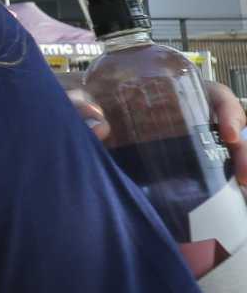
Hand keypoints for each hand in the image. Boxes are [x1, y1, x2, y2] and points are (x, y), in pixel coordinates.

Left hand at [66, 79, 246, 174]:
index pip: (212, 94)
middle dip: (244, 148)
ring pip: (224, 152)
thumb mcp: (75, 99)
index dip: (227, 109)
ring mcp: (183, 144)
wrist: (64, 131)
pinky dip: (221, 187)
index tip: (228, 133)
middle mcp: (183, 117)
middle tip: (244, 174)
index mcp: (168, 92)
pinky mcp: (177, 168)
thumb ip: (77, 105)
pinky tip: (226, 200)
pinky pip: (208, 176)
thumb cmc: (78, 107)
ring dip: (240, 167)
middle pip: (228, 127)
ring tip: (241, 187)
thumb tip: (98, 125)